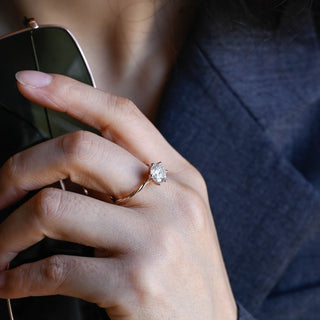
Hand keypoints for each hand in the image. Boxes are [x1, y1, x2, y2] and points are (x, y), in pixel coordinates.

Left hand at [0, 71, 236, 318]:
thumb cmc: (186, 272)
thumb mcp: (176, 216)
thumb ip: (137, 183)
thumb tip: (76, 160)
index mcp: (181, 178)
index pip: (122, 117)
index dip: (73, 93)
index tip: (30, 83)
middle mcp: (172, 201)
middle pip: (79, 151)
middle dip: (21, 167)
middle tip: (1, 191)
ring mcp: (155, 242)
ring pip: (54, 208)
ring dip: (9, 230)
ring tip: (0, 247)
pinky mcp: (134, 286)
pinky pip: (55, 268)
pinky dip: (19, 278)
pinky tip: (12, 284)